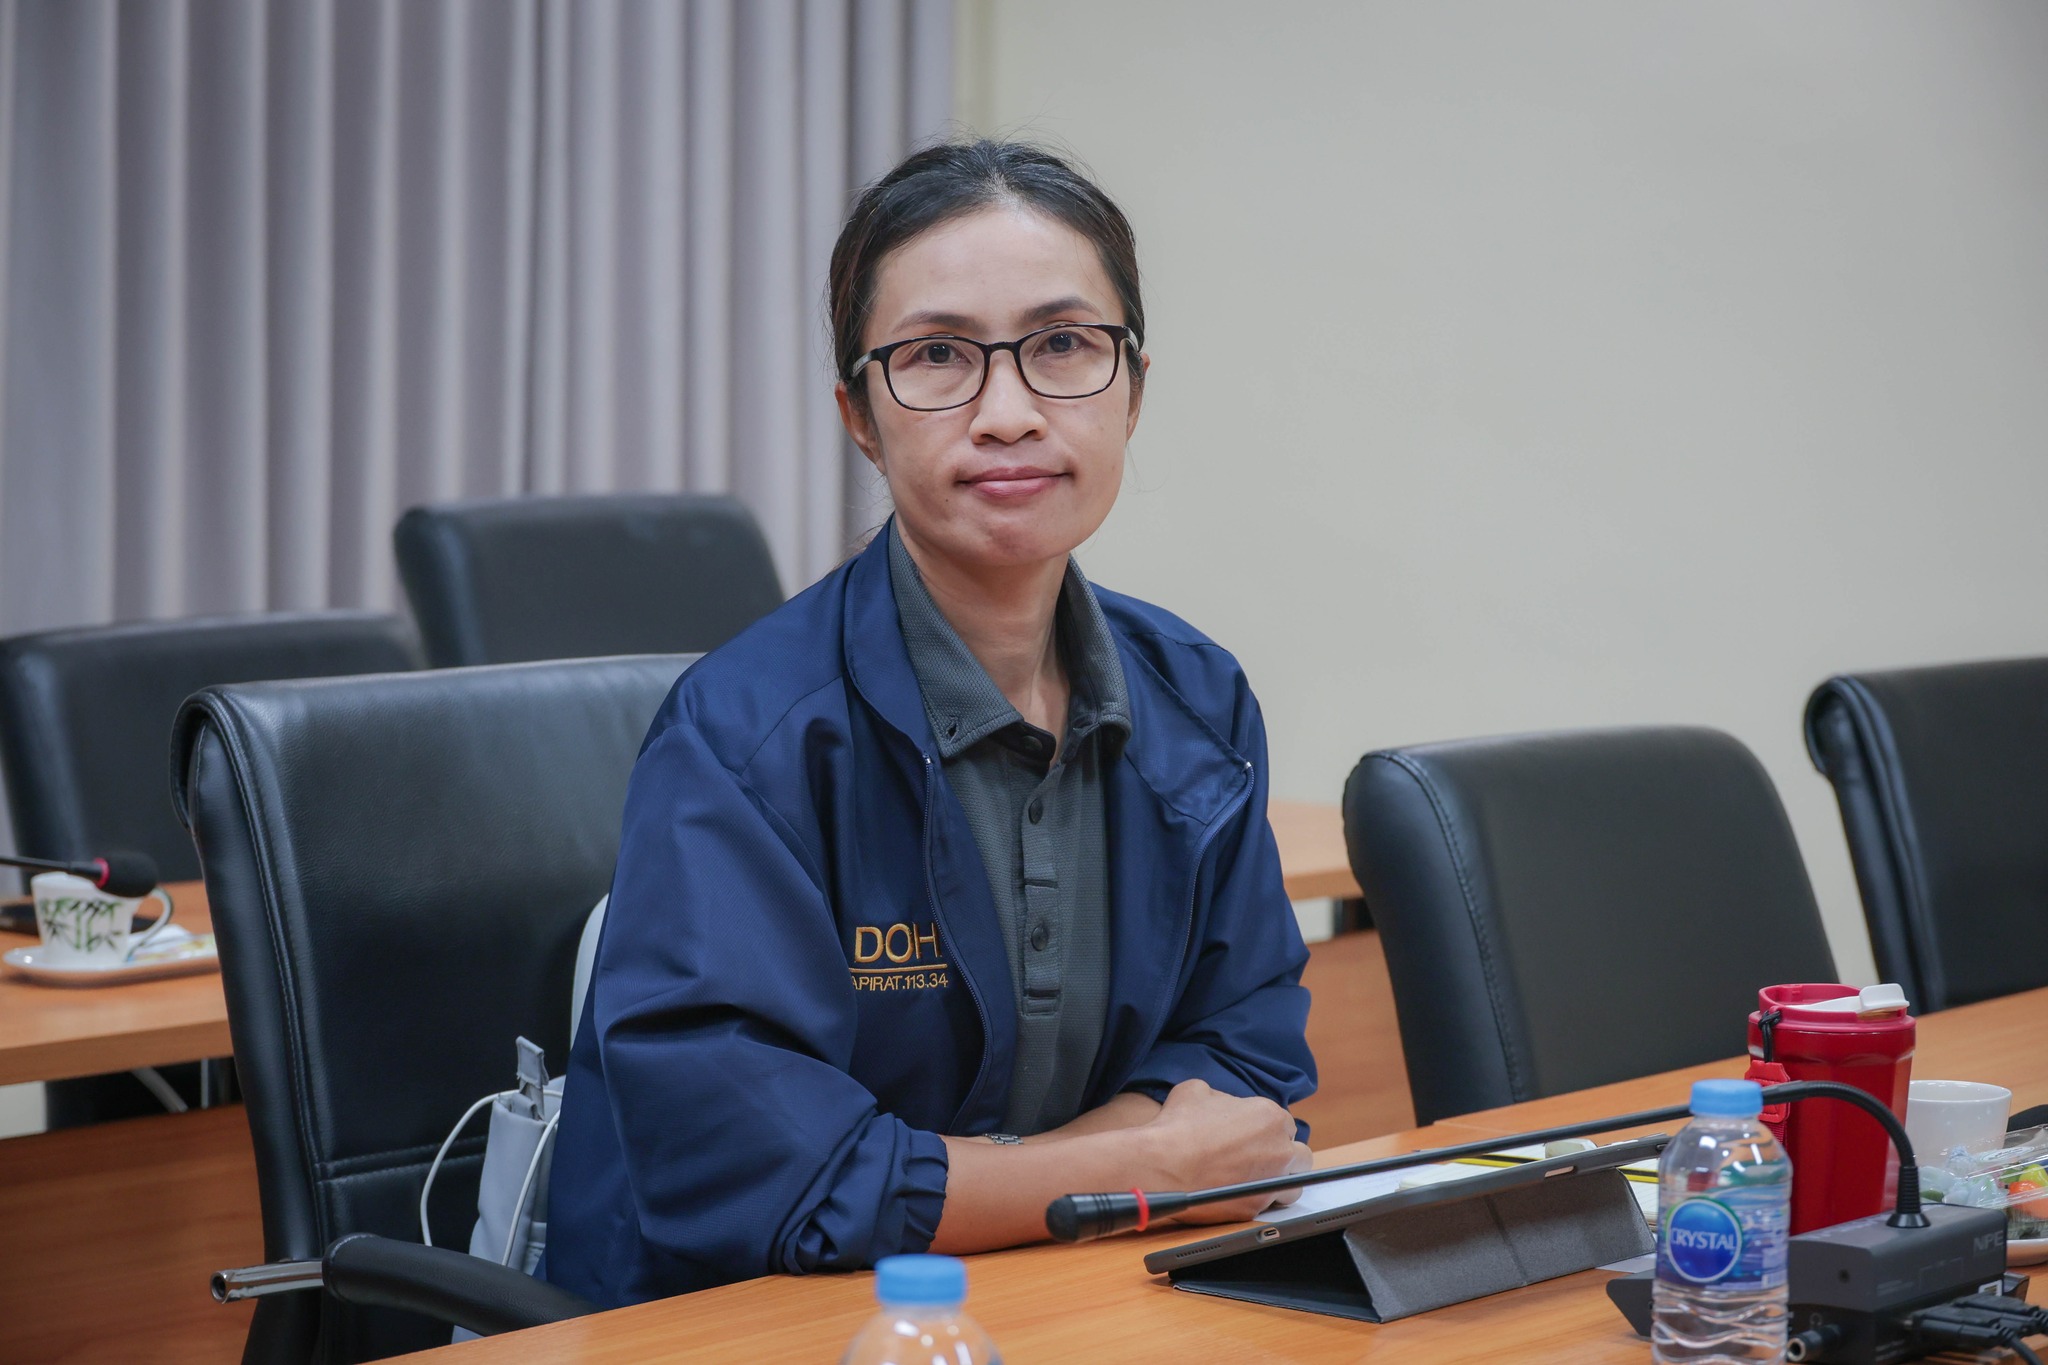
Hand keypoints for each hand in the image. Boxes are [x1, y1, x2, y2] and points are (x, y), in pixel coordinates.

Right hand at [1139, 1079, 1311, 1223]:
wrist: (1161, 1166)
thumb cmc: (1178, 1126)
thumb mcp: (1197, 1091)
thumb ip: (1221, 1097)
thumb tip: (1220, 1105)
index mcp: (1270, 1117)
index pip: (1285, 1124)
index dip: (1268, 1130)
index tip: (1254, 1135)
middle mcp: (1279, 1150)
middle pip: (1300, 1156)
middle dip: (1284, 1156)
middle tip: (1261, 1158)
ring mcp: (1271, 1182)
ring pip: (1293, 1186)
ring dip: (1280, 1182)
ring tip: (1256, 1181)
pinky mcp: (1255, 1207)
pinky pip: (1267, 1206)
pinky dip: (1255, 1201)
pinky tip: (1237, 1194)